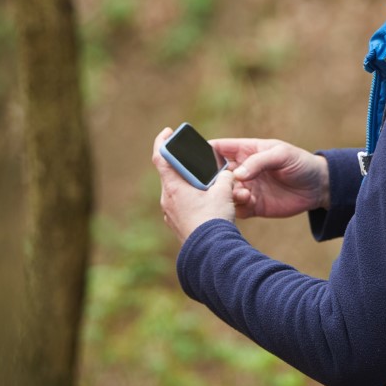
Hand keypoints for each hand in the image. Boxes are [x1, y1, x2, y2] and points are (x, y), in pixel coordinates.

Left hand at [152, 128, 235, 242]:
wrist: (210, 252)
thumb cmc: (214, 219)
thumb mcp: (224, 191)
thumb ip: (224, 177)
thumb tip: (225, 174)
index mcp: (173, 186)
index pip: (160, 157)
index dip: (162, 141)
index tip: (168, 132)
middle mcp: (167, 199)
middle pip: (172, 174)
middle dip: (186, 166)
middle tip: (198, 160)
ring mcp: (170, 213)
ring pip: (178, 191)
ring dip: (191, 184)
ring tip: (210, 185)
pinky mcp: (177, 224)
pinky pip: (182, 205)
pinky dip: (192, 199)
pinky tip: (208, 203)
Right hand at [211, 138, 329, 218]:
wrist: (318, 187)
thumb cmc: (300, 163)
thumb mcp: (282, 154)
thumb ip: (259, 161)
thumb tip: (237, 174)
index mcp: (245, 151)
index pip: (217, 149)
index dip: (202, 152)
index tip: (190, 159)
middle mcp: (241, 170)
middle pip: (214, 174)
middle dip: (207, 179)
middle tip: (209, 184)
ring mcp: (245, 188)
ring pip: (223, 193)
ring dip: (224, 194)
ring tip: (239, 192)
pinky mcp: (252, 205)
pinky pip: (236, 208)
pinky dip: (236, 207)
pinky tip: (247, 201)